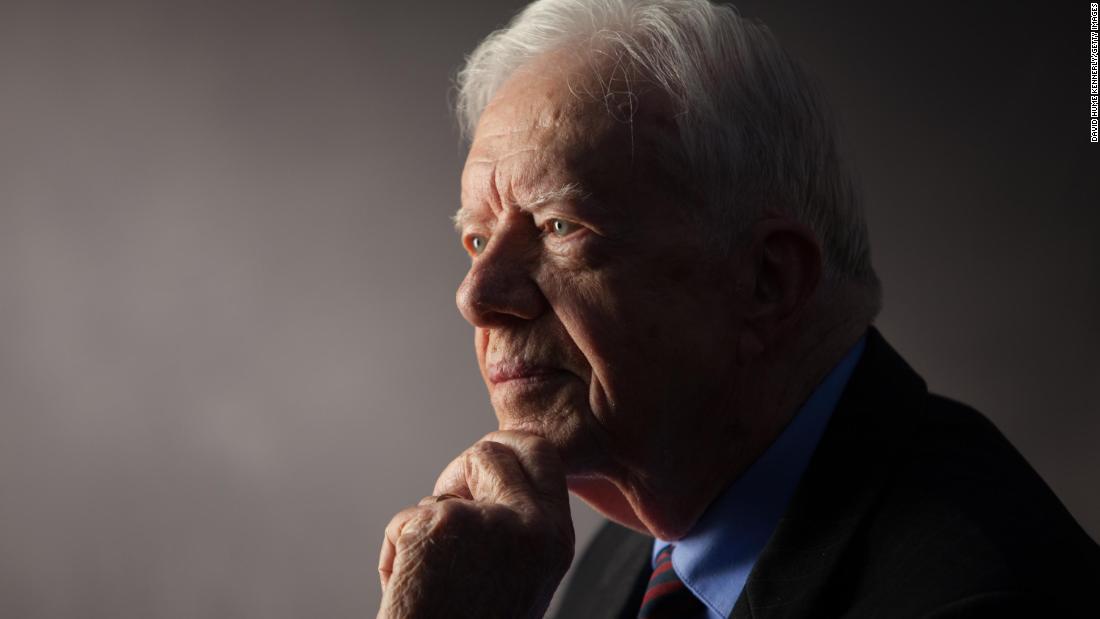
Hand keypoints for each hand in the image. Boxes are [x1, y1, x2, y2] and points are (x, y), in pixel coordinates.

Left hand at [377, 430, 574, 618]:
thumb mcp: (520, 572)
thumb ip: (518, 524)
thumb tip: (485, 472)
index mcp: (557, 538)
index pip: (542, 453)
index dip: (506, 454)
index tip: (481, 473)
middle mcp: (533, 525)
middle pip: (497, 448)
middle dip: (466, 464)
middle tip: (447, 497)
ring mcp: (489, 521)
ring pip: (443, 487)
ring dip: (425, 520)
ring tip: (428, 571)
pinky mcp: (441, 525)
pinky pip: (406, 519)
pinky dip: (396, 550)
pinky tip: (406, 587)